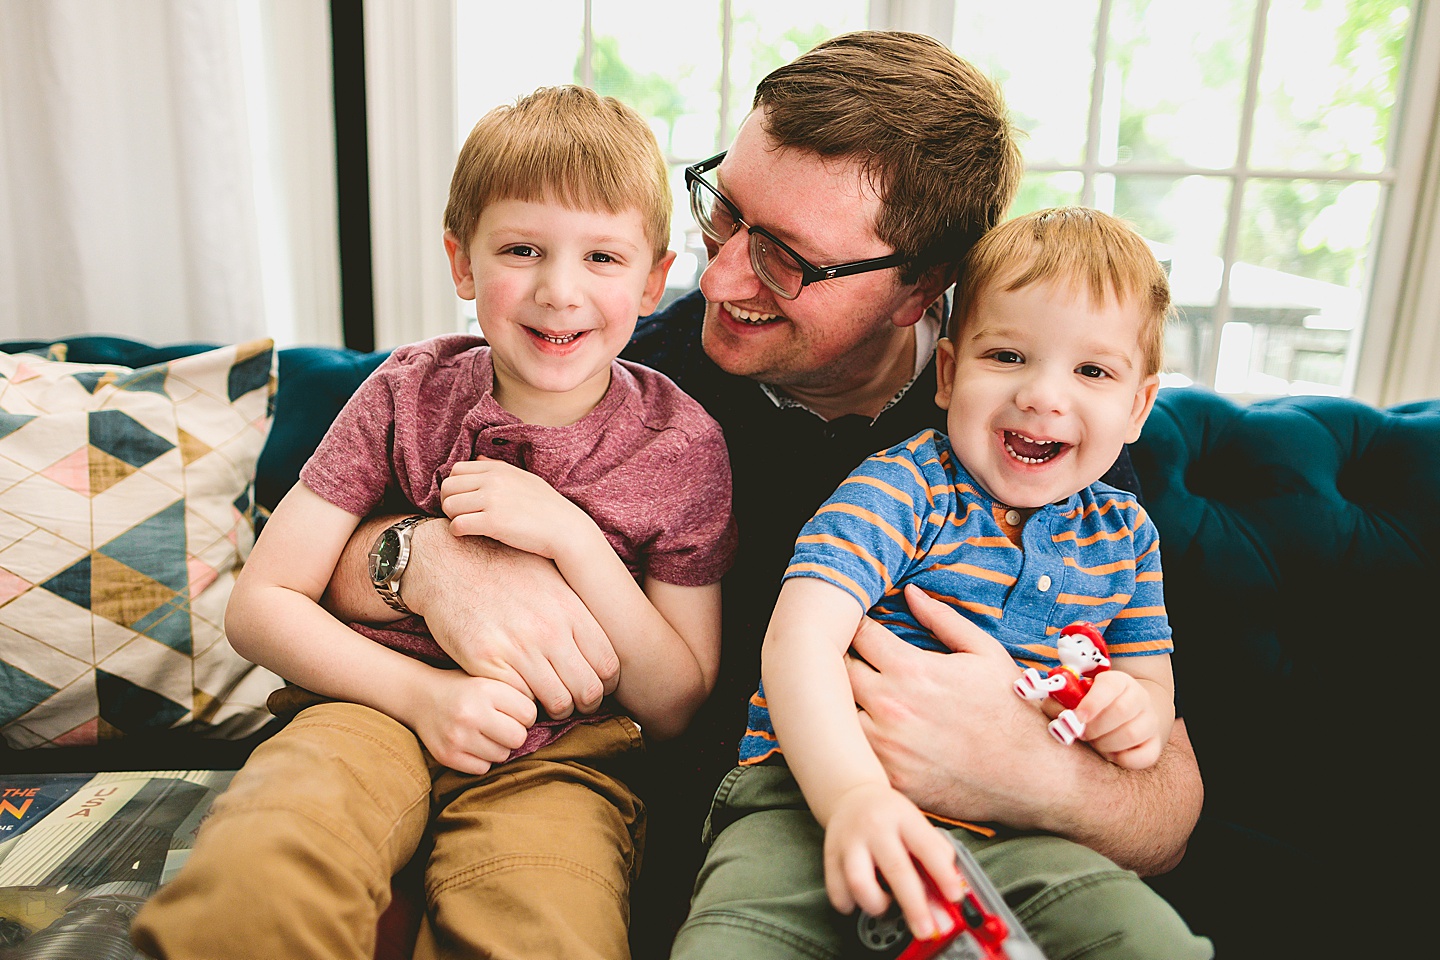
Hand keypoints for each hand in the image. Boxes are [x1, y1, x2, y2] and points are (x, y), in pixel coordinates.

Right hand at [402, 519, 618, 720]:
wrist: (448, 559)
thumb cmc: (501, 564)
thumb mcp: (549, 574)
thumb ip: (576, 606)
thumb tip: (604, 630)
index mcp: (570, 609)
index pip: (608, 665)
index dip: (605, 684)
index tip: (595, 686)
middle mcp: (549, 630)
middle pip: (588, 690)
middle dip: (584, 703)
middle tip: (572, 702)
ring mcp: (518, 647)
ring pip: (556, 702)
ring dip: (554, 709)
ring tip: (546, 701)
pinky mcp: (487, 662)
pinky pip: (518, 699)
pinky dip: (522, 703)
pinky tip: (518, 694)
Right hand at [410, 670, 537, 774]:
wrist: (420, 696)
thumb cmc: (465, 688)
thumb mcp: (490, 678)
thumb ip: (517, 692)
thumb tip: (553, 714)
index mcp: (485, 688)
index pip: (529, 713)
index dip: (524, 714)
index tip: (513, 710)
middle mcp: (471, 712)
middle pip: (518, 737)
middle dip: (515, 733)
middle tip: (501, 725)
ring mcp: (458, 736)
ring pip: (502, 755)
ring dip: (498, 747)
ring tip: (484, 733)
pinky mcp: (448, 756)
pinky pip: (483, 768)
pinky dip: (481, 760)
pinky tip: (472, 744)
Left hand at [441, 458, 592, 560]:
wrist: (566, 529)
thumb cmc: (546, 506)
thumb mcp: (523, 478)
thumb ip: (497, 467)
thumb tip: (478, 457)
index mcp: (498, 469)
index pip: (456, 470)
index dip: (454, 487)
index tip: (464, 500)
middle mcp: (493, 481)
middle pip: (448, 487)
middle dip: (449, 502)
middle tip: (461, 514)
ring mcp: (492, 500)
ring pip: (449, 506)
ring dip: (453, 517)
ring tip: (467, 524)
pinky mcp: (493, 522)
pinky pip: (457, 525)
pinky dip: (457, 532)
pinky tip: (469, 534)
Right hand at [823, 781, 961, 940]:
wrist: (850, 795)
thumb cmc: (890, 816)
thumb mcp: (916, 824)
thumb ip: (934, 855)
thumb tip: (949, 895)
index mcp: (903, 818)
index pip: (928, 848)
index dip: (943, 875)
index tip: (954, 898)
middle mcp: (875, 828)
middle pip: (896, 869)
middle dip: (914, 906)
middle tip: (925, 930)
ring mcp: (849, 842)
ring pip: (859, 883)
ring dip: (876, 904)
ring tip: (885, 904)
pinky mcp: (830, 856)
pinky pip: (837, 891)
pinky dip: (850, 905)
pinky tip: (861, 899)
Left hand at [846, 584, 1067, 827]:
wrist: (1035, 777)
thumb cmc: (1012, 710)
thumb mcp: (984, 653)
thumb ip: (942, 620)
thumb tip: (910, 593)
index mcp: (910, 670)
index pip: (857, 635)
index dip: (855, 628)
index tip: (858, 630)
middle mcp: (890, 707)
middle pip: (835, 672)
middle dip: (840, 661)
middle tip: (849, 660)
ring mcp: (885, 748)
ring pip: (834, 714)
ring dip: (839, 702)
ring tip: (850, 697)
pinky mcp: (887, 779)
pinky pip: (851, 754)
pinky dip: (850, 741)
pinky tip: (861, 735)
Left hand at [1067, 669, 1164, 768]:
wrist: (1123, 714)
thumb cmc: (1090, 707)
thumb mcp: (1074, 697)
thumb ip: (1060, 703)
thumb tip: (1058, 715)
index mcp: (1118, 680)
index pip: (1108, 687)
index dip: (1091, 704)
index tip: (1077, 718)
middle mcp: (1139, 696)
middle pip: (1121, 711)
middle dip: (1095, 728)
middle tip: (1082, 735)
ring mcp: (1150, 719)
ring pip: (1132, 734)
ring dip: (1107, 744)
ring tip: (1095, 744)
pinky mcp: (1155, 742)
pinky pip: (1145, 756)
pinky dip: (1124, 760)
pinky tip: (1111, 754)